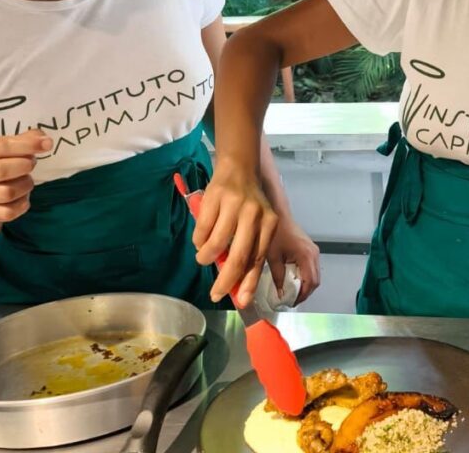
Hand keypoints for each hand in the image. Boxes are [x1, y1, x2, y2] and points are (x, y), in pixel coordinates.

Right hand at [0, 130, 51, 223]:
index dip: (27, 145)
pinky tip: (23, 197)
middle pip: (1, 170)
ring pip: (6, 193)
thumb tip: (45, 140)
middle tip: (30, 164)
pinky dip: (21, 205)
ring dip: (25, 186)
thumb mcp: (1, 148)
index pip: (1, 146)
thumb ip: (23, 140)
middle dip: (24, 166)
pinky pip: (8, 213)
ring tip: (25, 181)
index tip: (47, 144)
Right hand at [193, 157, 278, 305]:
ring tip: (203, 258)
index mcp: (269, 223)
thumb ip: (250, 248)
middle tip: (215, 294)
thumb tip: (237, 283)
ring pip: (216, 244)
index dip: (250, 282)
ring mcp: (235, 206)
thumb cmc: (248, 203)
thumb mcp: (257, 223)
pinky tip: (201, 240)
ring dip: (206, 257)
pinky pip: (202, 230)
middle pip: (239, 256)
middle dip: (226, 280)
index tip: (242, 301)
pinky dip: (199, 241)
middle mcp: (254, 215)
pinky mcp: (215, 198)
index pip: (259, 258)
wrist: (239, 168)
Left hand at [266, 218, 320, 304]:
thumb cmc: (275, 233)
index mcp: (306, 256)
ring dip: (305, 285)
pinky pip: (311, 268)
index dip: (302, 295)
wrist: (278, 215)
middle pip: (315, 281)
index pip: (310, 283)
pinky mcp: (310, 250)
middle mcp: (314, 254)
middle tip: (291, 300)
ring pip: (315, 275)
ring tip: (292, 292)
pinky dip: (305, 277)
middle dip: (305, 293)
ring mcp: (314, 251)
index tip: (291, 302)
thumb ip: (278, 277)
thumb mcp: (273, 258)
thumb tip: (280, 294)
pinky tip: (293, 280)